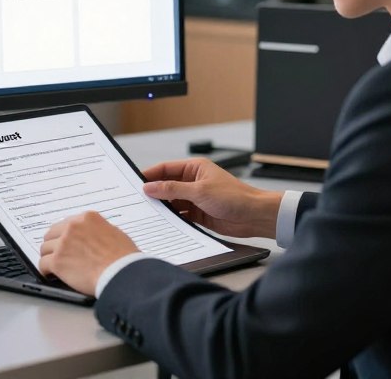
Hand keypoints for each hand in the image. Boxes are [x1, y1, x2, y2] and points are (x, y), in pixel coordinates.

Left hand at [39, 211, 138, 295]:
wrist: (121, 272)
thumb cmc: (123, 257)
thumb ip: (96, 230)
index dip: (64, 236)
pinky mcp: (57, 261)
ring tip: (55, 266)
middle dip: (54, 245)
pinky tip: (50, 274)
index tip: (65, 243)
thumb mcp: (113, 232)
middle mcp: (73, 226)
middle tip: (59, 255)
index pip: (66, 224)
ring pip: (45, 248)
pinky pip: (43, 264)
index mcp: (86, 218)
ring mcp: (63, 243)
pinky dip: (46, 271)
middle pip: (52, 234)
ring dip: (50, 257)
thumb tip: (89, 237)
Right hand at [143, 158, 282, 237]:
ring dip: (163, 207)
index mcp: (195, 168)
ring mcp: (195, 198)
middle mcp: (193, 182)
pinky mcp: (199, 214)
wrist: (254, 216)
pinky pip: (180, 215)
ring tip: (147, 213)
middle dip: (154, 193)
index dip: (150, 175)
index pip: (166, 169)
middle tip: (137, 200)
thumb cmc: (234, 197)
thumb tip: (150, 187)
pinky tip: (163, 223)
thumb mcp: (199, 191)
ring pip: (172, 202)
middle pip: (167, 186)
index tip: (136, 182)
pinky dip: (172, 218)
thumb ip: (172, 189)